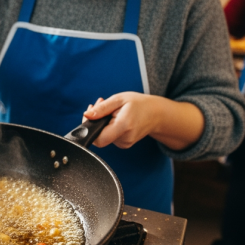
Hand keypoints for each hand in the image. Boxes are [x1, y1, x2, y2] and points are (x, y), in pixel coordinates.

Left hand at [83, 93, 204, 150]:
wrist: (157, 114)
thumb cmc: (140, 104)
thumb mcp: (119, 99)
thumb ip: (102, 108)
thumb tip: (86, 115)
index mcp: (124, 126)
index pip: (98, 138)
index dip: (89, 128)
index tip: (89, 114)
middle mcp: (124, 138)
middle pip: (99, 136)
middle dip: (95, 121)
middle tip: (99, 105)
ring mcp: (125, 143)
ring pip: (103, 136)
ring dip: (102, 122)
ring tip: (111, 110)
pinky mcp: (124, 144)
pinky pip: (109, 137)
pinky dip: (108, 127)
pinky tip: (114, 117)